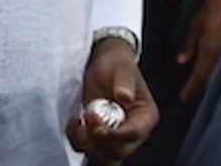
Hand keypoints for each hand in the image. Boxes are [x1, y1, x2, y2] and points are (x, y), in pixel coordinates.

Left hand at [67, 37, 157, 164]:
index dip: (119, 135)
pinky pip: (87, 149)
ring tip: (80, 120)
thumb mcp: (123, 68)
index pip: (135, 134)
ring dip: (87, 143)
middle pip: (119, 151)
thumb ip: (124, 82)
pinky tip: (75, 121)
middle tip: (90, 116)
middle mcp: (132, 131)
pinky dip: (77, 140)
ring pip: (103, 156)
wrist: (103, 64)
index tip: (102, 128)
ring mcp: (114, 136)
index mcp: (145, 117)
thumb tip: (125, 96)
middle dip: (101, 139)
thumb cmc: (118, 64)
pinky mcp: (97, 136)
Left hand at [177, 0, 220, 103]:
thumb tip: (181, 60)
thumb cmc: (217, 5)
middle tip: (189, 98)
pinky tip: (214, 75)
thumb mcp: (195, 22)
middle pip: (210, 81)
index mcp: (210, 50)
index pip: (199, 77)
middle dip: (200, 91)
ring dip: (210, 84)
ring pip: (220, 76)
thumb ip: (188, 43)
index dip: (190, 90)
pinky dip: (219, 74)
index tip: (183, 98)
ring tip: (200, 90)